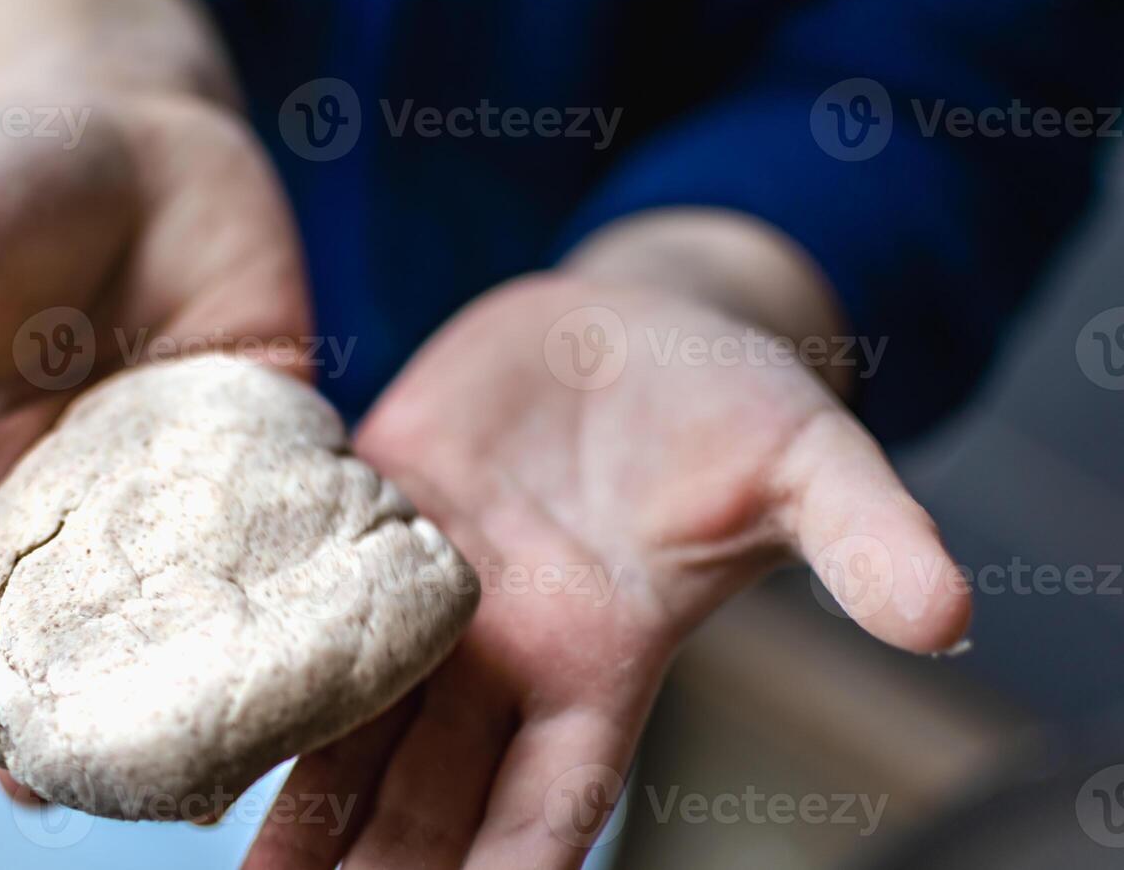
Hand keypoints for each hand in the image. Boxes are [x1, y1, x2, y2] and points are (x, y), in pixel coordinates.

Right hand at [0, 0, 308, 801]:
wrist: (133, 119)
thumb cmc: (12, 171)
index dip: (8, 692)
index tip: (30, 780)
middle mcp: (101, 479)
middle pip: (120, 613)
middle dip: (143, 694)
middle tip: (183, 783)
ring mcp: (196, 450)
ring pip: (221, 569)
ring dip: (248, 638)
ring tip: (283, 723)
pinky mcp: (275, 406)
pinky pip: (306, 488)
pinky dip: (327, 543)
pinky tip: (358, 606)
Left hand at [246, 213, 970, 868]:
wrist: (636, 323)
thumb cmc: (732, 401)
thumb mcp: (808, 456)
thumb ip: (864, 533)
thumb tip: (948, 614)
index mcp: (602, 656)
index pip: (550, 797)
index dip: (506, 869)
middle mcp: (502, 645)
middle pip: (426, 785)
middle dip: (368, 863)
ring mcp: (429, 583)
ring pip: (351, 710)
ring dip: (292, 790)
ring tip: (226, 866)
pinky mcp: (374, 508)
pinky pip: (308, 586)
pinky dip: (257, 637)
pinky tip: (189, 678)